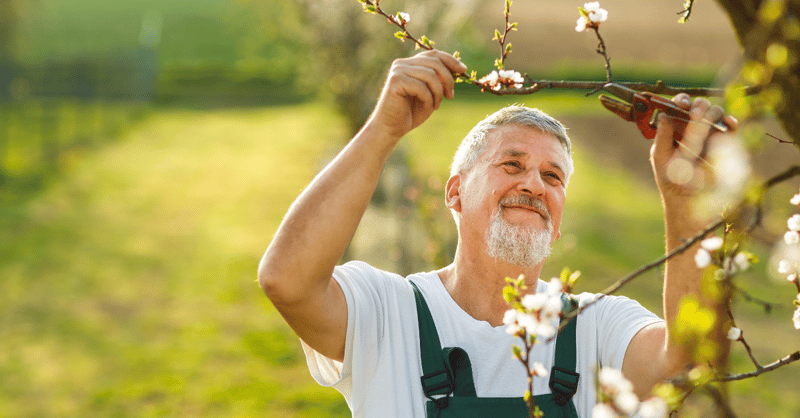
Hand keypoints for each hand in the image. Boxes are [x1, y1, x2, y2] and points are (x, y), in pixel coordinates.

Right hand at [365, 50, 466, 140]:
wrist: (391, 128)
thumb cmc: (410, 113)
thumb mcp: (430, 94)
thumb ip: (440, 80)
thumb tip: (458, 67)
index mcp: (410, 63)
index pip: (433, 54)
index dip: (450, 60)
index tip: (463, 70)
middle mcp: (402, 63)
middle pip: (435, 63)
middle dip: (448, 80)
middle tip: (450, 96)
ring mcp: (397, 71)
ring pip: (430, 75)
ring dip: (438, 92)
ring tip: (436, 105)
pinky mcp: (395, 81)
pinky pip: (421, 87)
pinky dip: (429, 99)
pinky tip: (428, 107)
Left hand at [650, 94, 738, 209]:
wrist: (688, 200)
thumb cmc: (670, 178)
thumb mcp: (661, 157)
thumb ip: (662, 137)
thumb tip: (663, 114)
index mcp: (675, 127)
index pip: (679, 106)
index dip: (681, 101)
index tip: (681, 104)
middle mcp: (693, 127)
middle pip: (700, 106)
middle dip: (698, 105)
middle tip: (694, 112)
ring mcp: (710, 134)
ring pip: (716, 113)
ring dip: (713, 112)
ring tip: (706, 120)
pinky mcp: (725, 144)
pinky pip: (731, 129)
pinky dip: (730, 123)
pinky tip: (727, 124)